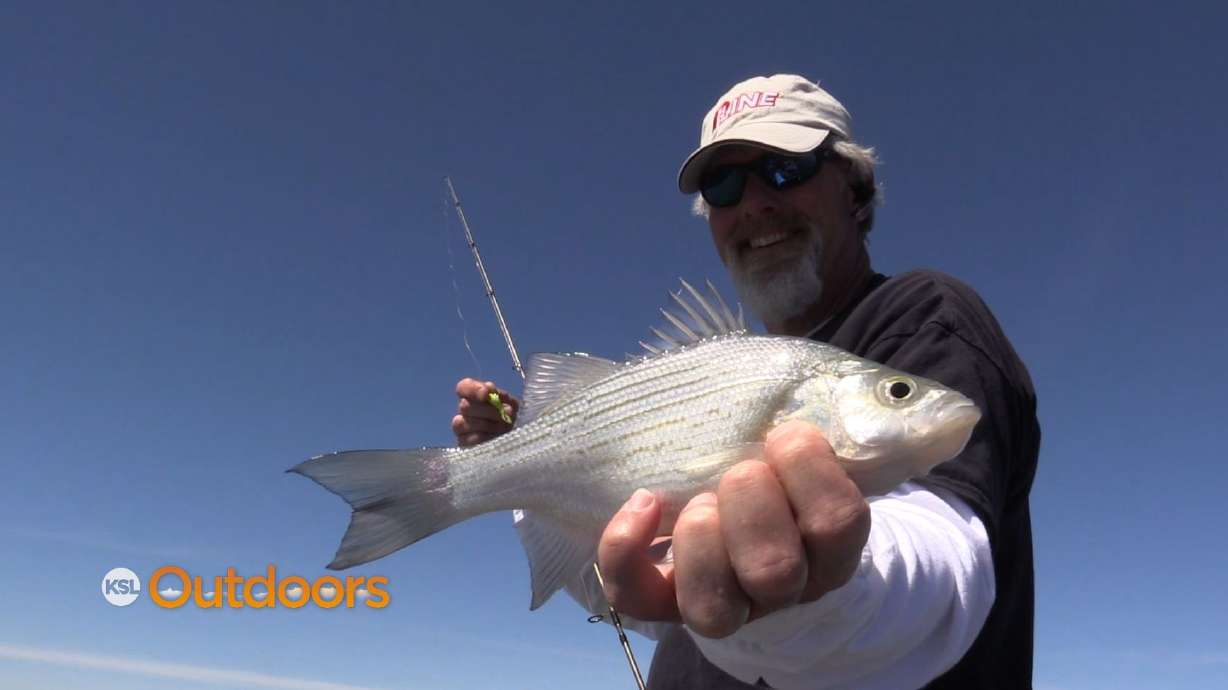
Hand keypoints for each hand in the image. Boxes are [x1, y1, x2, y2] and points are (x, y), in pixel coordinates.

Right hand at [451, 378, 519, 446]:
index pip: (463, 387)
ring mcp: (460, 427)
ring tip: (505, 426)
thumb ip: (500, 395)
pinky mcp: (462, 443)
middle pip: (465, 406)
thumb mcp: (510, 403)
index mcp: (474, 395)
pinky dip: (485, 437)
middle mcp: (464, 409)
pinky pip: (468, 439)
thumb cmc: (509, 416)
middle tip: (507, 413)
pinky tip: (497, 437)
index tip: (486, 394)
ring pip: (463, 423)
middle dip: (488, 410)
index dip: (473, 390)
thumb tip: (490, 392)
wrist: (512, 437)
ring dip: (489, 425)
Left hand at [596, 421, 870, 638]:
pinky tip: (641, 502)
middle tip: (741, 471)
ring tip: (697, 501)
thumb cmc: (778, 481)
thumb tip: (789, 405)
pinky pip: (637, 597)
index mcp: (828, 549)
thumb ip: (802, 438)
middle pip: (775, 573)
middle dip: (751, 506)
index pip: (838, 524)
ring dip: (700, 539)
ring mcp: (723, 607)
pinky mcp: (663, 605)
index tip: (783, 435)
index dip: (809, 471)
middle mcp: (782, 591)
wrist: (740, 533)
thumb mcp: (801, 460)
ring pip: (712, 609)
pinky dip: (627, 547)